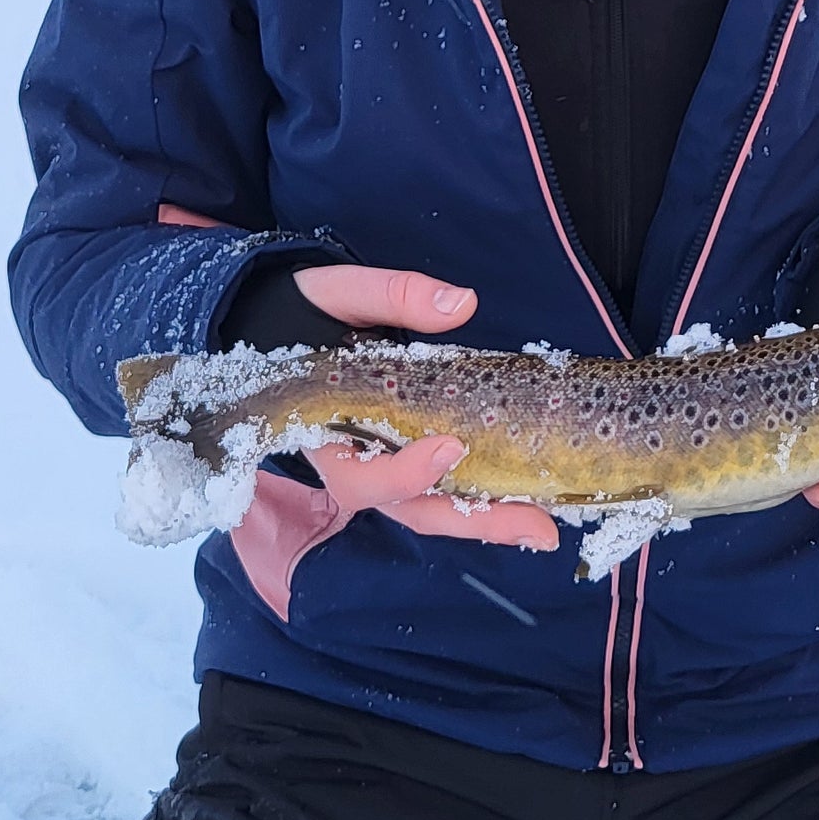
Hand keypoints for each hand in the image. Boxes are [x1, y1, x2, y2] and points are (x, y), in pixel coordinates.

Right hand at [228, 261, 557, 619]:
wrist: (276, 325)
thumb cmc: (303, 312)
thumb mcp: (340, 292)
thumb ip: (393, 296)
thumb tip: (461, 303)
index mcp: (323, 430)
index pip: (362, 474)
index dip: (405, 471)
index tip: (450, 446)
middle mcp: (353, 460)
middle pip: (409, 508)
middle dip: (472, 521)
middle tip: (536, 527)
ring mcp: (380, 464)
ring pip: (429, 508)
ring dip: (486, 520)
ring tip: (542, 525)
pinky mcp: (402, 456)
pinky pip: (439, 489)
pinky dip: (479, 499)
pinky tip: (525, 499)